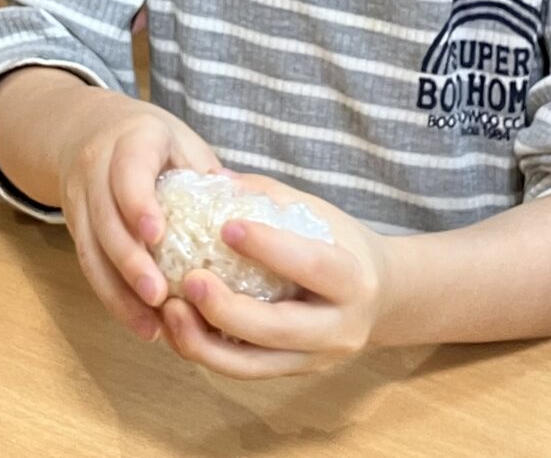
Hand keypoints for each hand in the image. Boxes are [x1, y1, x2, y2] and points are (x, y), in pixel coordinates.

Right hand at [56, 89, 220, 343]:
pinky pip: (89, 266)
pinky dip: (113, 297)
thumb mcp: (182, 142)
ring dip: (119, 292)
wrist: (88, 128)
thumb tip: (247, 210)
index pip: (128, 172)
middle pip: (106, 220)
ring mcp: (79, 200)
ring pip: (91, 250)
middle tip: (158, 295)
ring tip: (150, 327)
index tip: (157, 235)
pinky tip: (139, 323)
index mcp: (130, 141)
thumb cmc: (151, 139)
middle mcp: (95, 169)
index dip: (139, 204)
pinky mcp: (73, 226)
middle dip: (130, 262)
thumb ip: (207, 175)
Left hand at [159, 173, 390, 378]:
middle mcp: (338, 328)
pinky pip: (242, 370)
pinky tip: (178, 325)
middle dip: (227, 309)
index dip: (269, 247)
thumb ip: (269, 196)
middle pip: (278, 329)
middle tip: (188, 280)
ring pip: (252, 365)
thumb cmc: (342, 243)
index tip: (226, 226)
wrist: (382, 297)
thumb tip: (216, 178)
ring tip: (169, 309)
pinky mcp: (291, 373)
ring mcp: (314, 359)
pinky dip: (206, 351)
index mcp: (353, 279)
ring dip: (203, 342)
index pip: (312, 265)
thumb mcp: (319, 213)